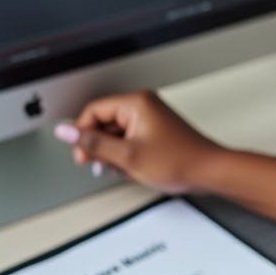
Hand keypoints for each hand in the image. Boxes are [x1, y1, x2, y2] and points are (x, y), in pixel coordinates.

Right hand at [54, 90, 223, 193]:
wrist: (210, 171)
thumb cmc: (180, 161)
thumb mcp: (127, 156)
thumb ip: (93, 144)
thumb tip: (66, 133)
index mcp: (136, 103)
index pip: (93, 111)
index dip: (82, 135)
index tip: (83, 155)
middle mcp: (143, 105)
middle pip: (104, 123)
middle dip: (102, 148)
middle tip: (105, 165)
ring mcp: (151, 118)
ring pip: (117, 135)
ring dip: (115, 155)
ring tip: (128, 169)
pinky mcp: (156, 131)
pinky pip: (130, 141)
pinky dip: (129, 157)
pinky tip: (137, 170)